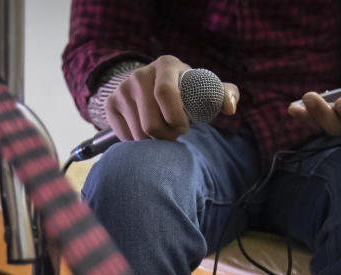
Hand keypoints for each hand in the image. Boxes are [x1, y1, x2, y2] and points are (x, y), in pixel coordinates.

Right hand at [106, 55, 238, 141]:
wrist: (154, 87)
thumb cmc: (188, 91)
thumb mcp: (207, 89)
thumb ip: (226, 95)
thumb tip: (230, 109)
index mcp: (166, 64)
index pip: (165, 93)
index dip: (175, 118)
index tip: (184, 128)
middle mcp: (140, 74)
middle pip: (150, 123)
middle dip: (166, 136)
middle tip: (175, 134)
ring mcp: (122, 89)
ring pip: (138, 134)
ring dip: (154, 143)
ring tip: (163, 133)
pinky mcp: (110, 104)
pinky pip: (125, 137)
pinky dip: (139, 143)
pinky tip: (147, 134)